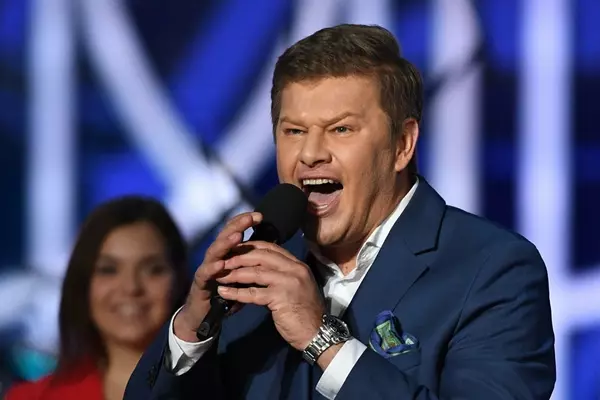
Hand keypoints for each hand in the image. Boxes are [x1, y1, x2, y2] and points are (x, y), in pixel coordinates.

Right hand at [173, 212, 262, 341]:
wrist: (202, 316)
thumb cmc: (225, 294)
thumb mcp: (241, 278)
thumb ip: (250, 265)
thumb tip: (272, 254)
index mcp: (226, 254)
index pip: (235, 232)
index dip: (245, 222)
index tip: (260, 216)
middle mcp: (215, 257)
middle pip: (225, 237)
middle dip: (238, 226)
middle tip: (251, 218)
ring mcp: (206, 269)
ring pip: (214, 252)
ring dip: (225, 244)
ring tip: (237, 236)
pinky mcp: (199, 284)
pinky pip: (204, 274)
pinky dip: (212, 269)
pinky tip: (220, 265)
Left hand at [216, 241, 324, 350]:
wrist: (317, 333)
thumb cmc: (305, 312)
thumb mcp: (295, 287)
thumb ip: (280, 275)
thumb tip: (256, 270)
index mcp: (297, 265)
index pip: (271, 248)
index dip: (251, 247)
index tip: (235, 249)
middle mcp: (294, 269)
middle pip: (261, 256)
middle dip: (239, 257)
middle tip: (223, 261)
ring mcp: (288, 282)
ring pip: (255, 272)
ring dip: (234, 273)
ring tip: (219, 276)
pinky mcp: (280, 297)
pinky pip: (253, 293)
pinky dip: (236, 292)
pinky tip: (224, 292)